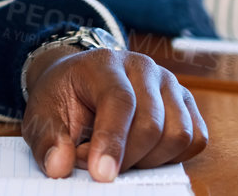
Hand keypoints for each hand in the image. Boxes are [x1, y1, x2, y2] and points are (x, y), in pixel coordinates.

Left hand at [21, 47, 207, 181]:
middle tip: (97, 163)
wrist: (81, 80)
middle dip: (126, 157)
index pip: (119, 101)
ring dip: (150, 159)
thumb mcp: (41, 114)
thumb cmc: (65, 97)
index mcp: (105, 63)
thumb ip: (47, 139)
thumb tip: (59, 166)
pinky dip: (172, 156)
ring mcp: (169, 83)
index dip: (112, 141)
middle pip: (151, 124)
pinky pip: (196, 139)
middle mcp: (143, 67)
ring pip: (179, 134)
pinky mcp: (186, 103)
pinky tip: (144, 153)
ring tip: (120, 155)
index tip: (102, 174)